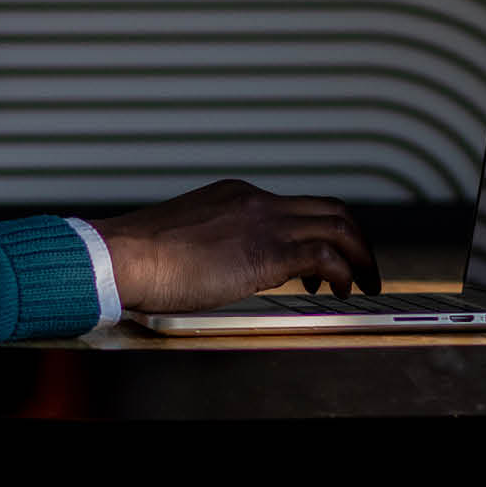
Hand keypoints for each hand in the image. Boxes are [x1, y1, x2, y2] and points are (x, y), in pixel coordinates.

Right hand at [94, 179, 381, 311]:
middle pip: (330, 208)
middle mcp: (257, 200)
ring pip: (338, 225)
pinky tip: (338, 291)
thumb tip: (232, 267)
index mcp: (237, 195)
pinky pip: (326, 255)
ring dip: (360, 256)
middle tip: (362, 267)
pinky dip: (342, 273)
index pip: (295, 206)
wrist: (123, 256)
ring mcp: (264, 222)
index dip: (320, 231)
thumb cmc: (141, 258)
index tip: (323, 260)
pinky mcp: (268, 251)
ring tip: (362, 282)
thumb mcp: (189, 239)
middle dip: (355, 238)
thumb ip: (219, 244)